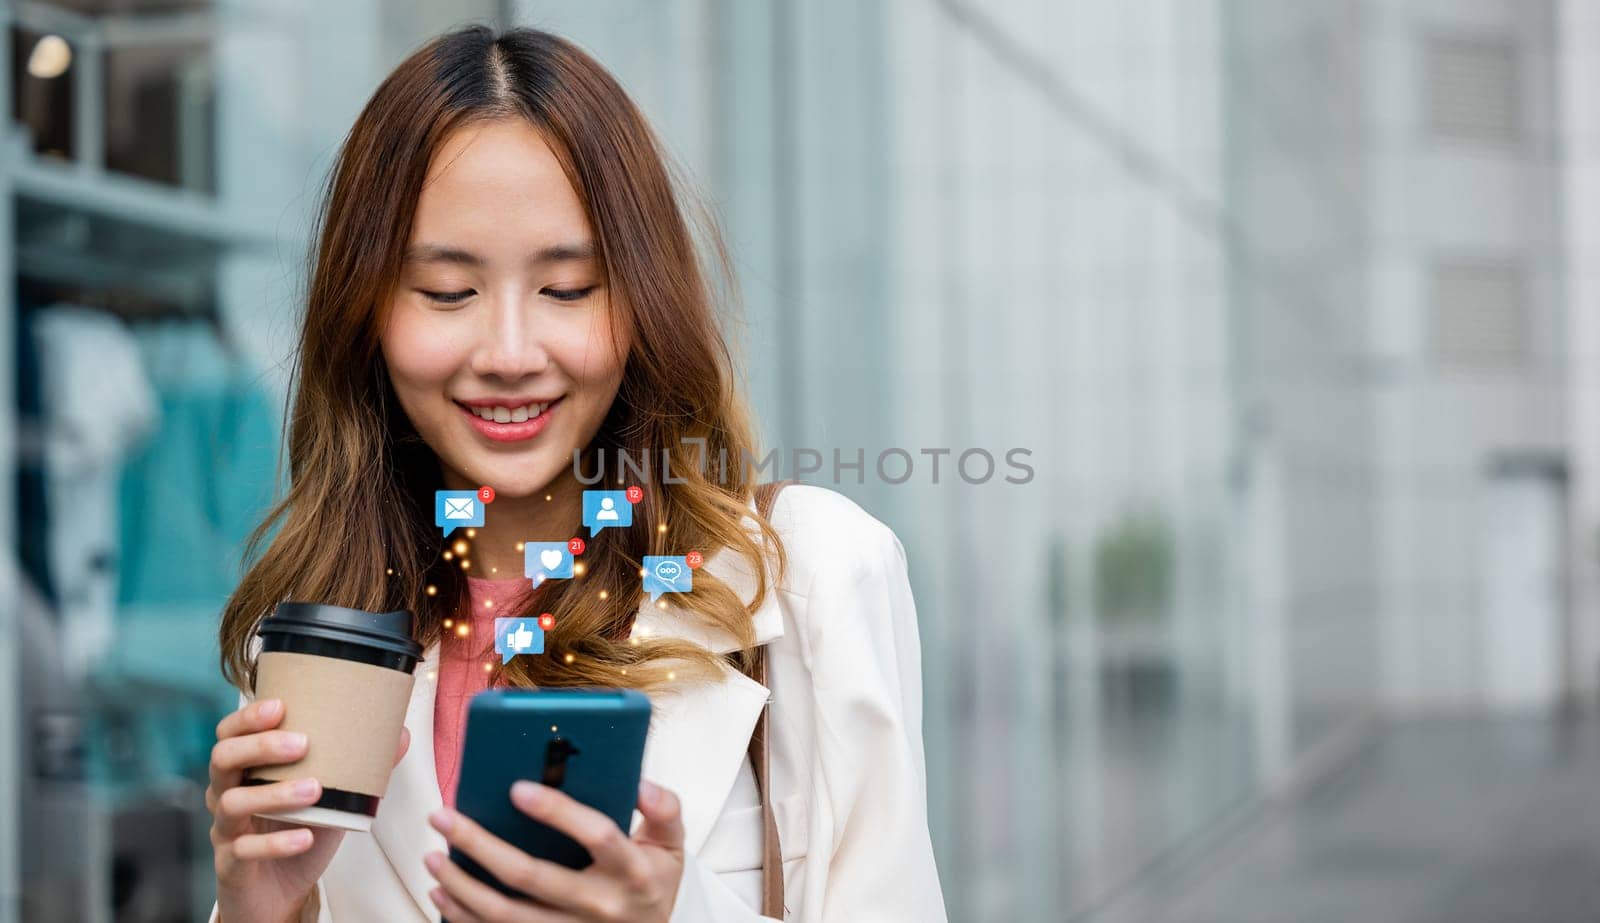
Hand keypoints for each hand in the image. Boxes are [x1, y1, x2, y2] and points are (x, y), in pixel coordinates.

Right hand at [207, 697, 410, 922]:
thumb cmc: (301, 833)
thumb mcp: (331, 799)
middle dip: (261, 746)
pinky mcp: (231, 865)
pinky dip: (276, 843)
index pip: (230, 734)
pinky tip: (306, 837)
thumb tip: (401, 734)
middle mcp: (226, 795)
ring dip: (274, 794)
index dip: (248, 718)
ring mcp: (226, 830)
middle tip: (302, 744)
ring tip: (314, 790)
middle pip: (223, 759)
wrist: (279, 894)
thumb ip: (359, 768)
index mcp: (245, 771)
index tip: (280, 706)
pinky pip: (244, 851)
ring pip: (232, 804)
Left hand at [424, 779, 685, 922]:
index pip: (598, 836)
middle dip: (481, 844)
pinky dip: (463, 914)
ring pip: (506, 913)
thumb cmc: (653, 881)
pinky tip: (442, 889)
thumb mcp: (671, 845)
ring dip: (462, 884)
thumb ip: (664, 808)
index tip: (516, 788)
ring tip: (433, 853)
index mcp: (633, 870)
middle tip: (445, 815)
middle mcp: (600, 905)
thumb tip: (640, 781)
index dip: (559, 812)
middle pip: (533, 876)